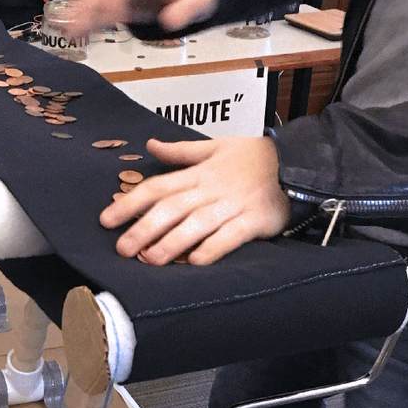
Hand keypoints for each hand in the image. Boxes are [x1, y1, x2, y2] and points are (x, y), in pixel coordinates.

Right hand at [63, 0, 218, 36]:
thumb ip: (187, 9)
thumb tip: (170, 21)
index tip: (111, 14)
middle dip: (89, 5)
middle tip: (78, 24)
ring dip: (82, 13)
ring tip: (70, 32)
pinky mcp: (122, 6)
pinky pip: (100, 10)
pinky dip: (87, 20)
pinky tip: (75, 33)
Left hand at [101, 137, 289, 265]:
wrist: (300, 162)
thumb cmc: (255, 157)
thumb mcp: (216, 146)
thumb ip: (181, 152)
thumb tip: (150, 144)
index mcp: (199, 172)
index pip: (157, 187)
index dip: (129, 202)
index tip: (106, 219)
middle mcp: (211, 189)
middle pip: (171, 208)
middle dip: (144, 228)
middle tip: (122, 249)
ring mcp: (233, 205)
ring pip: (196, 224)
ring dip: (171, 242)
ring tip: (149, 260)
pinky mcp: (254, 220)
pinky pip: (231, 236)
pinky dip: (213, 248)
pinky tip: (195, 262)